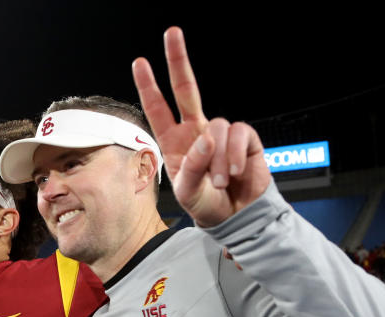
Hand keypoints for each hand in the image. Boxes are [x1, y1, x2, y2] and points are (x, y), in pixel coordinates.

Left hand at [131, 27, 270, 226]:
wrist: (235, 217)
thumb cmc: (206, 204)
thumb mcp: (187, 192)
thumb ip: (191, 167)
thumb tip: (206, 138)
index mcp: (174, 141)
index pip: (158, 108)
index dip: (149, 86)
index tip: (139, 63)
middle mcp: (196, 131)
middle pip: (187, 88)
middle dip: (178, 60)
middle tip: (171, 32)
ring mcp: (220, 133)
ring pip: (216, 127)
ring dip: (217, 159)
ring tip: (220, 182)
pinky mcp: (244, 138)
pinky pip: (238, 134)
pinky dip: (234, 155)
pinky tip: (235, 173)